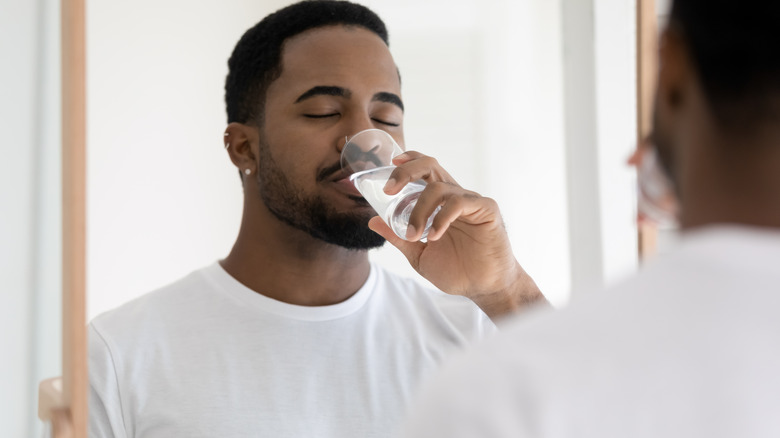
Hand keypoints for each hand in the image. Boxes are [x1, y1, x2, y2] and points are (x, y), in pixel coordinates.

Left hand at [368, 151, 545, 318]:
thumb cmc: (456, 270)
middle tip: (389, 190)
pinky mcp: (486, 209)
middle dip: (406, 171)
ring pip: (439, 188)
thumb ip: (397, 236)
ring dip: (419, 210)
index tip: (391, 163)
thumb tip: (372, 221)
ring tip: (413, 234)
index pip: (425, 169)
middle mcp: (454, 196)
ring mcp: (471, 201)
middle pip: (430, 166)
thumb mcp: (418, 254)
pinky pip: (459, 203)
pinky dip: (441, 218)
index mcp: (439, 202)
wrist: (483, 288)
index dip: (409, 160)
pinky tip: (434, 236)